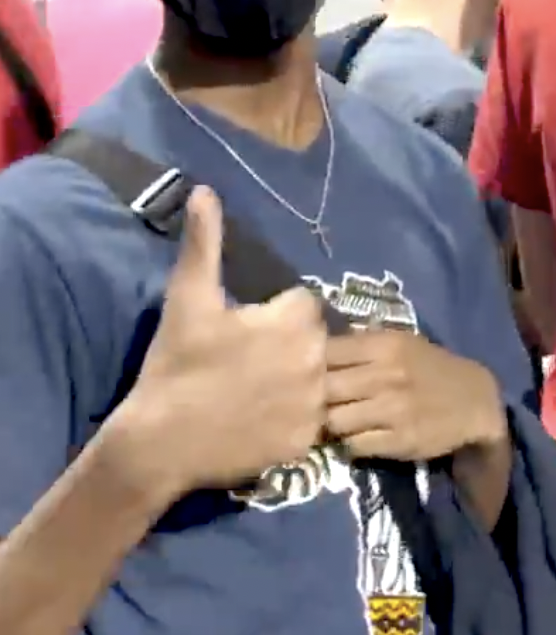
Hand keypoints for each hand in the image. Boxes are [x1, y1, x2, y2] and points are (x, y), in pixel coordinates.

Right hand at [120, 189, 327, 499]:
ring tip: (252, 391)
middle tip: (245, 361)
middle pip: (313, 341)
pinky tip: (258, 420)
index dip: (274, 314)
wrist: (160, 443)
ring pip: (315, 381)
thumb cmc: (176, 364)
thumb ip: (204, 242)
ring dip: (293, 381)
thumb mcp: (188, 297)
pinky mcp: (306, 443)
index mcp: (296, 323)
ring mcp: (313, 407)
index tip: (243, 329)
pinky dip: (290, 419)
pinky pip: (309, 421)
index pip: (303, 304)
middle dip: (286, 345)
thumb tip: (204, 190)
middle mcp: (316, 362)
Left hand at [324, 329, 505, 463]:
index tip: (308, 373)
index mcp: (384, 345)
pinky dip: (350, 444)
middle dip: (315, 398)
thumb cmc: (432, 369)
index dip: (311, 364)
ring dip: (331, 425)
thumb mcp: (402, 343)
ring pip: (335, 420)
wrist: (476, 402)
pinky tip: (358, 438)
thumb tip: (316, 344)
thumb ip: (363, 343)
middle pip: (325, 388)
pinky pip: (354, 445)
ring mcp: (393, 409)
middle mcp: (386, 375)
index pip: (327, 351)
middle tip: (314, 405)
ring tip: (338, 423)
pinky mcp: (400, 440)